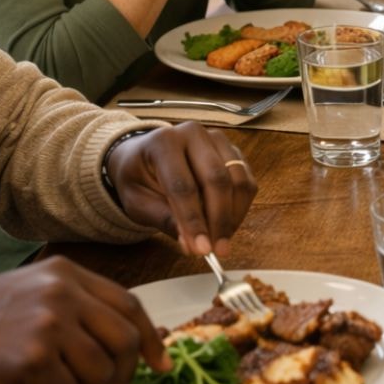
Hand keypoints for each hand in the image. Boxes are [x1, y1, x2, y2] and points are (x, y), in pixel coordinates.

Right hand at [0, 256, 167, 383]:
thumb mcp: (29, 298)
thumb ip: (76, 311)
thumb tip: (128, 344)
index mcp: (64, 272)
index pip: (129, 303)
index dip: (149, 338)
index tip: (160, 363)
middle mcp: (61, 290)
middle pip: (123, 338)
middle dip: (124, 373)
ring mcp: (47, 321)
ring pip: (100, 370)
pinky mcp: (32, 356)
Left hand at [104, 122, 257, 256]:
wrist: (144, 156)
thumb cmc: (139, 178)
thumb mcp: (137, 201)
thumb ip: (163, 219)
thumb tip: (191, 243)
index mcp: (163, 142)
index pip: (182, 185)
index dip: (193, 220)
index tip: (201, 249)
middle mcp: (193, 133)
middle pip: (216, 179)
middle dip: (219, 220)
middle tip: (217, 250)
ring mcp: (217, 140)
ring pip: (237, 180)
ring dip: (233, 216)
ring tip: (222, 240)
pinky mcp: (233, 151)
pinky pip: (246, 181)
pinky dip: (240, 207)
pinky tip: (227, 224)